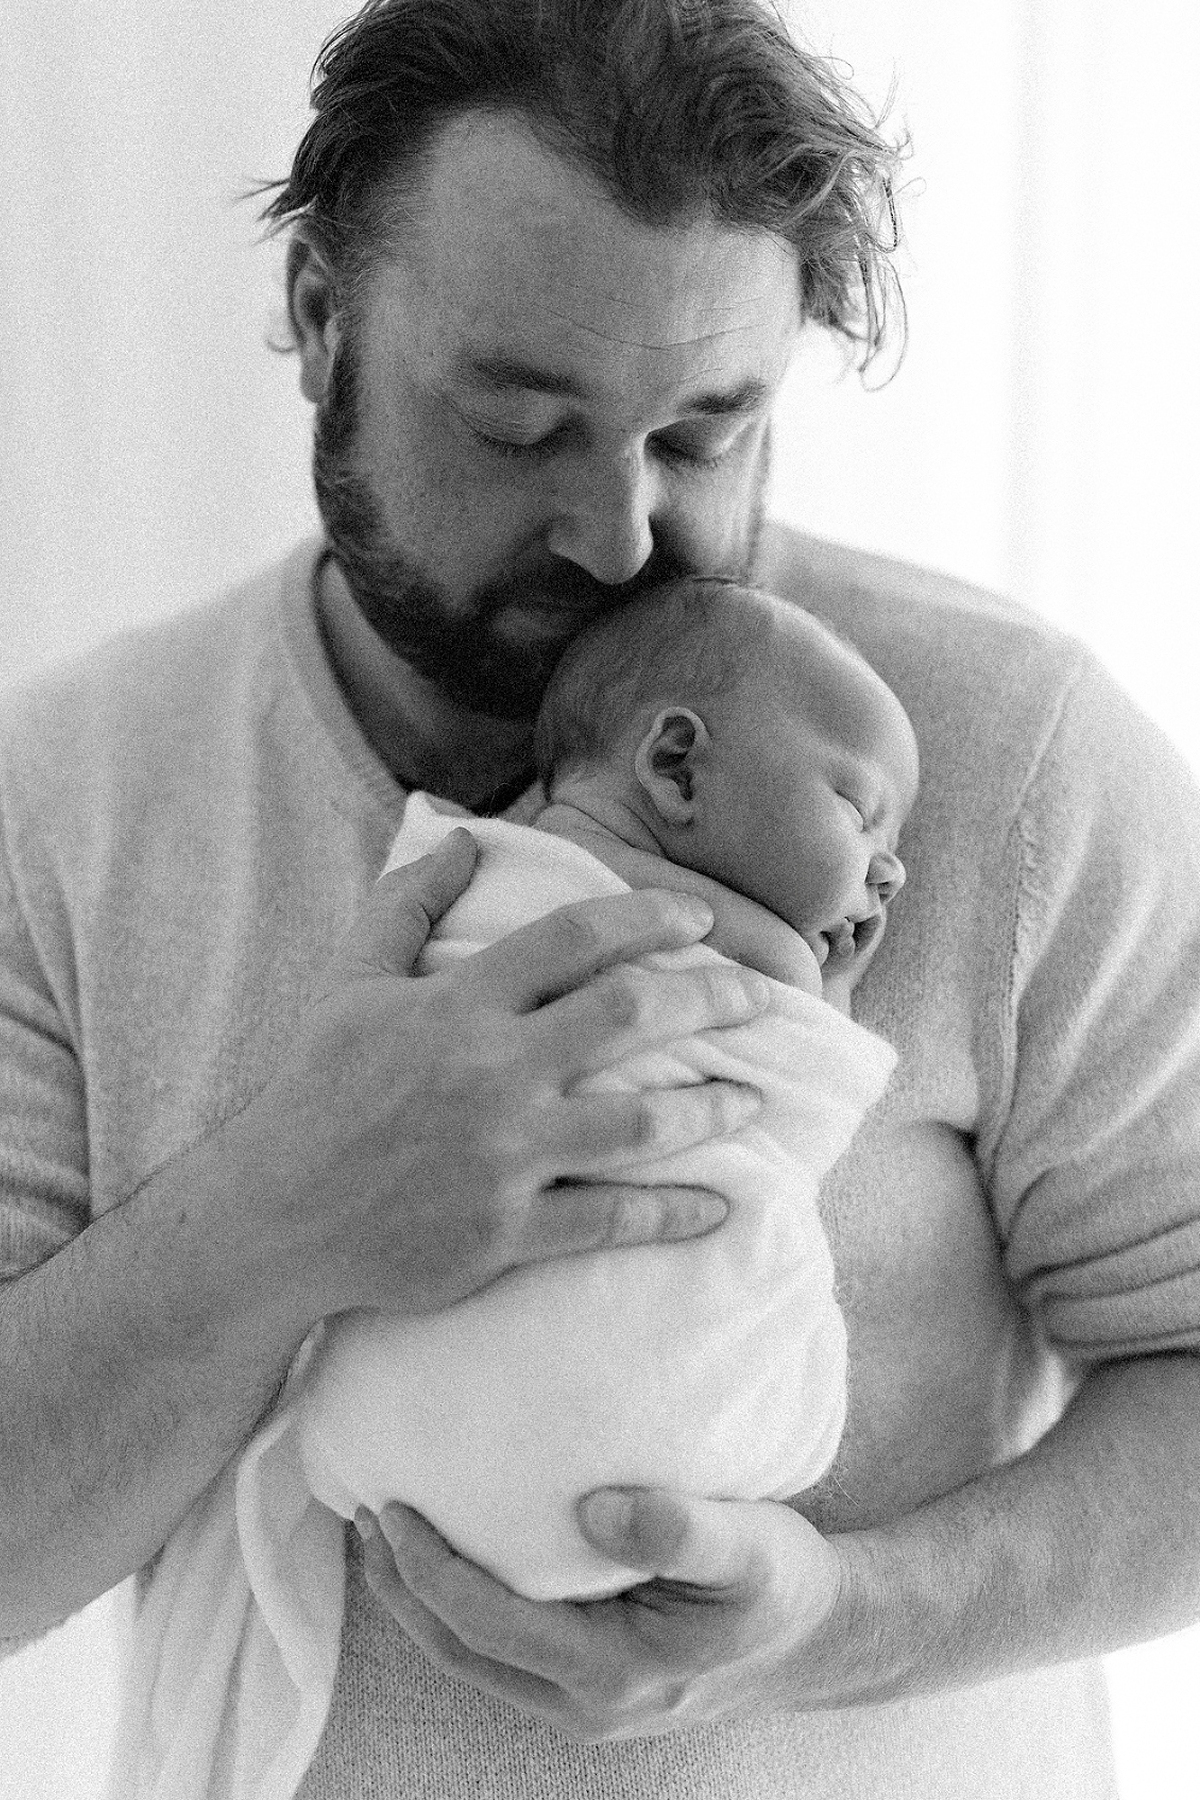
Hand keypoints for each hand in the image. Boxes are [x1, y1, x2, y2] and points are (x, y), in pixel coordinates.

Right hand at [220, 828, 769, 1332]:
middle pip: (630, 1017)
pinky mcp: (506, 1232)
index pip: (576, 938)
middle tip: (760, 1000)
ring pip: (639, 1123)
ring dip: (711, 1107)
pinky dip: (674, 1213)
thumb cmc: (315, 1091)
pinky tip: (722, 1204)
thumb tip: (460, 837)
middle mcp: (492, 1072)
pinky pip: (610, 1221)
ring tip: (754, 1097)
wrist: (272, 1214)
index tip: (703, 920)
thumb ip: (408, 903)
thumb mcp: (350, 981)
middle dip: (711, 1000)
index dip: (651, 918)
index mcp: (459, 1005)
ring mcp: (504, 1156)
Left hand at [357, 1485, 848, 1741]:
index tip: (392, 1503)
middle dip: (401, 1586)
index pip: (486, 1622)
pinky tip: (451, 1557)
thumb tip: (593, 1507)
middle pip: (459, 1651)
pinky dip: (458, 1607)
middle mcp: (586, 1703)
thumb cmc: (784, 1583)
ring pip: (472, 1658)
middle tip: (364, 1511)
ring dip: (421, 1600)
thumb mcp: (751, 1545)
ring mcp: (584, 1703)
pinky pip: (500, 1651)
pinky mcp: (589, 1684)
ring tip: (385, 1533)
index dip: (428, 1566)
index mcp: (613, 1672)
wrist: (825, 1638)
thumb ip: (679, 1526)